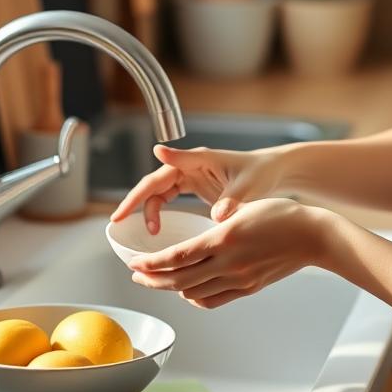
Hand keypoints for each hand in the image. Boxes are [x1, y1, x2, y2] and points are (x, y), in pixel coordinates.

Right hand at [110, 145, 284, 232]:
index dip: (145, 184)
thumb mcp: (248, 185)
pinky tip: (156, 229)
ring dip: (148, 209)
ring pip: (159, 191)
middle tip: (119, 219)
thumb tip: (217, 217)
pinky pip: (167, 198)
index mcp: (201, 160)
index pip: (168, 167)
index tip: (131, 193)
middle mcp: (191, 165)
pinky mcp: (194, 187)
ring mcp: (191, 176)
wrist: (273, 172)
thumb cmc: (261, 172)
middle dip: (136, 200)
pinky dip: (158, 212)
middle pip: (155, 182)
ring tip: (148, 232)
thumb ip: (232, 200)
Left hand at [127, 198, 330, 308]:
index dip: (151, 263)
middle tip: (136, 275)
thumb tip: (193, 241)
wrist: (313, 235)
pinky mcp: (248, 288)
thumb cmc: (282, 214)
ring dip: (171, 289)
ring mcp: (239, 279)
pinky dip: (194, 298)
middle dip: (153, 279)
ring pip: (194, 293)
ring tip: (158, 281)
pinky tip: (187, 290)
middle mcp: (229, 263)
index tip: (134, 263)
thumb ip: (216, 225)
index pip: (177, 256)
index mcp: (224, 238)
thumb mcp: (243, 208)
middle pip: (179, 280)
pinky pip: (213, 300)